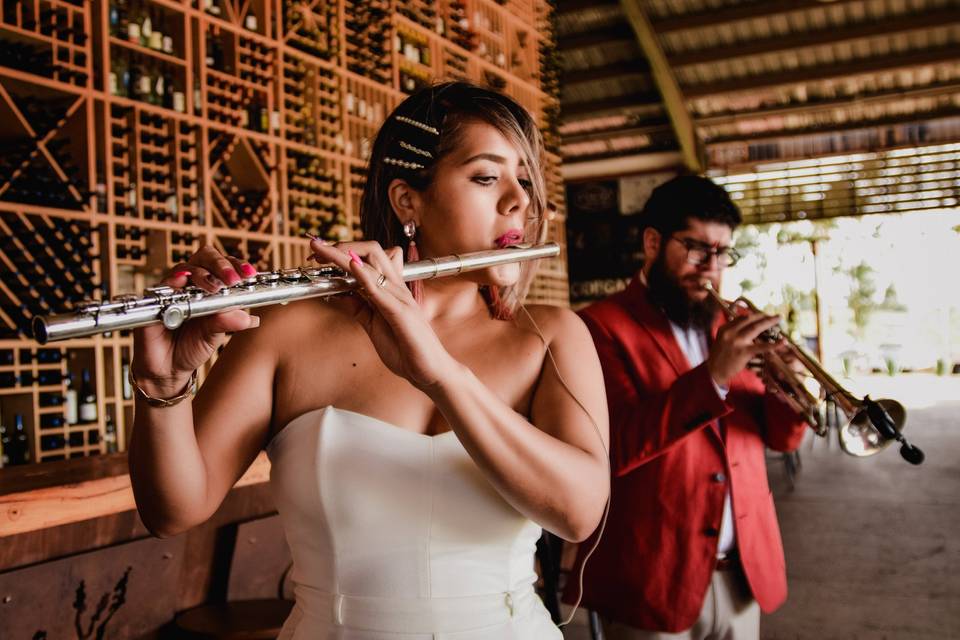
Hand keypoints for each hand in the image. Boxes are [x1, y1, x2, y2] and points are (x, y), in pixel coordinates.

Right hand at [132, 246, 260, 397]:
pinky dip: (174, 281)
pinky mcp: (154, 300)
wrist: (167, 368)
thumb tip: (250, 318)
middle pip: (204, 257)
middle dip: (221, 264)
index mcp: (210, 288)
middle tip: (232, 279)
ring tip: (215, 287)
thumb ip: (227, 323)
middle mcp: (191, 284)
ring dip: (202, 274)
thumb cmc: (192, 346)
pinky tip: (182, 281)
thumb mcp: (214, 336)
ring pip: (185, 268)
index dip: (237, 265)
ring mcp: (172, 290)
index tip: (250, 273)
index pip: (224, 266)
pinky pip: (162, 286)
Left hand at [308, 238, 457, 390]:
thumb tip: (337, 294)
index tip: (318, 253)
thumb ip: (358, 308)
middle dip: (340, 246)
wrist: (430, 372)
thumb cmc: (406, 350)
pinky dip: (364, 276)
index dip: (341, 252)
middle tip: (315, 250)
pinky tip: (351, 266)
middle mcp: (396, 289)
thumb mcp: (373, 326)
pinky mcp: (402, 314)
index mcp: (391, 290)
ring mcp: (401, 299)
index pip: (368, 259)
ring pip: (373, 265)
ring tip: (322, 252)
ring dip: (344, 256)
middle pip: (371, 251)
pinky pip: (381, 290)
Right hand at [707, 312, 781, 387]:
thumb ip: (732, 332)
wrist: (714, 371)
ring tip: (779, 318)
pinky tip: (783, 342)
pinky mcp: (744, 352)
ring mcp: (737, 342)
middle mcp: (730, 332)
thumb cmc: (719, 356)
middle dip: (763, 316)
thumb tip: (745, 326)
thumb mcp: (722, 340)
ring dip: (769, 322)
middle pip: (750, 319)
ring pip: (756, 328)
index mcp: (724, 328)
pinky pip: (762, 347)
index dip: (754, 315)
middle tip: (773, 315)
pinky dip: (774, 344)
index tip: (763, 315)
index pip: (742, 318)